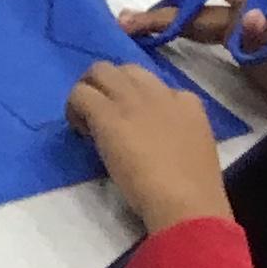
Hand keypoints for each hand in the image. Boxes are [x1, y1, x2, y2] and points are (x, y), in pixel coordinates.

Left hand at [67, 60, 231, 229]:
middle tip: (98, 113)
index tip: (129, 124)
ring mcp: (132, 100)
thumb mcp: (193, 147)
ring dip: (88, 90)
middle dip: (108, 85)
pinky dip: (73, 108)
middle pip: (126, 69)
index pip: (156, 86)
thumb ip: (174, 133)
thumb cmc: (191, 187)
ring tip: (85, 120)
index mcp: (187, 102)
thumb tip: (152, 138)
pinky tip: (79, 131)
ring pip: (100, 71)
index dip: (136, 102)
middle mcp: (159, 93)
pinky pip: (80, 94)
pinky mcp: (108, 113)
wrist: (184, 197)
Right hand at [120, 0, 266, 162]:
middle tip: (125, 24)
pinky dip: (180, 41)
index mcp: (256, 12)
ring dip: (165, 25)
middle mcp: (247, 20)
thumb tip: (244, 15)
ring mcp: (244, 40)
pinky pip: (204, 42)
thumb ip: (266, 35)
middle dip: (163, 11)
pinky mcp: (243, 59)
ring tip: (131, 33)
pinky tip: (163, 49)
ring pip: (197, 24)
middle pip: (199, 7)